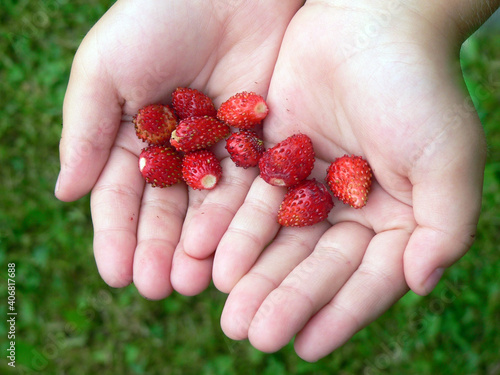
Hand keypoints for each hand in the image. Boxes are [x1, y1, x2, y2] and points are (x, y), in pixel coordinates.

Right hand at [55, 0, 302, 298]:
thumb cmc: (158, 16)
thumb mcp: (106, 68)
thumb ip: (86, 130)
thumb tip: (64, 193)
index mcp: (134, 137)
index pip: (122, 196)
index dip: (118, 235)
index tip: (116, 273)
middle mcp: (178, 151)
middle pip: (167, 211)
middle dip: (159, 249)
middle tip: (156, 288)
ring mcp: (221, 150)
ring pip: (209, 208)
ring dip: (200, 246)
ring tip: (192, 281)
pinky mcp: (261, 142)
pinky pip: (250, 186)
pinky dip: (241, 219)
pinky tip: (232, 251)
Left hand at [216, 1, 487, 359]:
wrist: (369, 18)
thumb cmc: (417, 86)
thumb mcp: (447, 158)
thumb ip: (445, 226)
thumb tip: (419, 283)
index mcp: (393, 217)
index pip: (364, 279)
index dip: (337, 314)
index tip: (305, 348)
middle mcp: (347, 208)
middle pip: (312, 265)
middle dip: (283, 300)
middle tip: (250, 334)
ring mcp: (305, 184)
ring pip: (274, 239)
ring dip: (250, 274)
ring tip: (226, 308)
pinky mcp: (271, 159)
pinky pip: (247, 200)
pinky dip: (228, 228)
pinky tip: (208, 256)